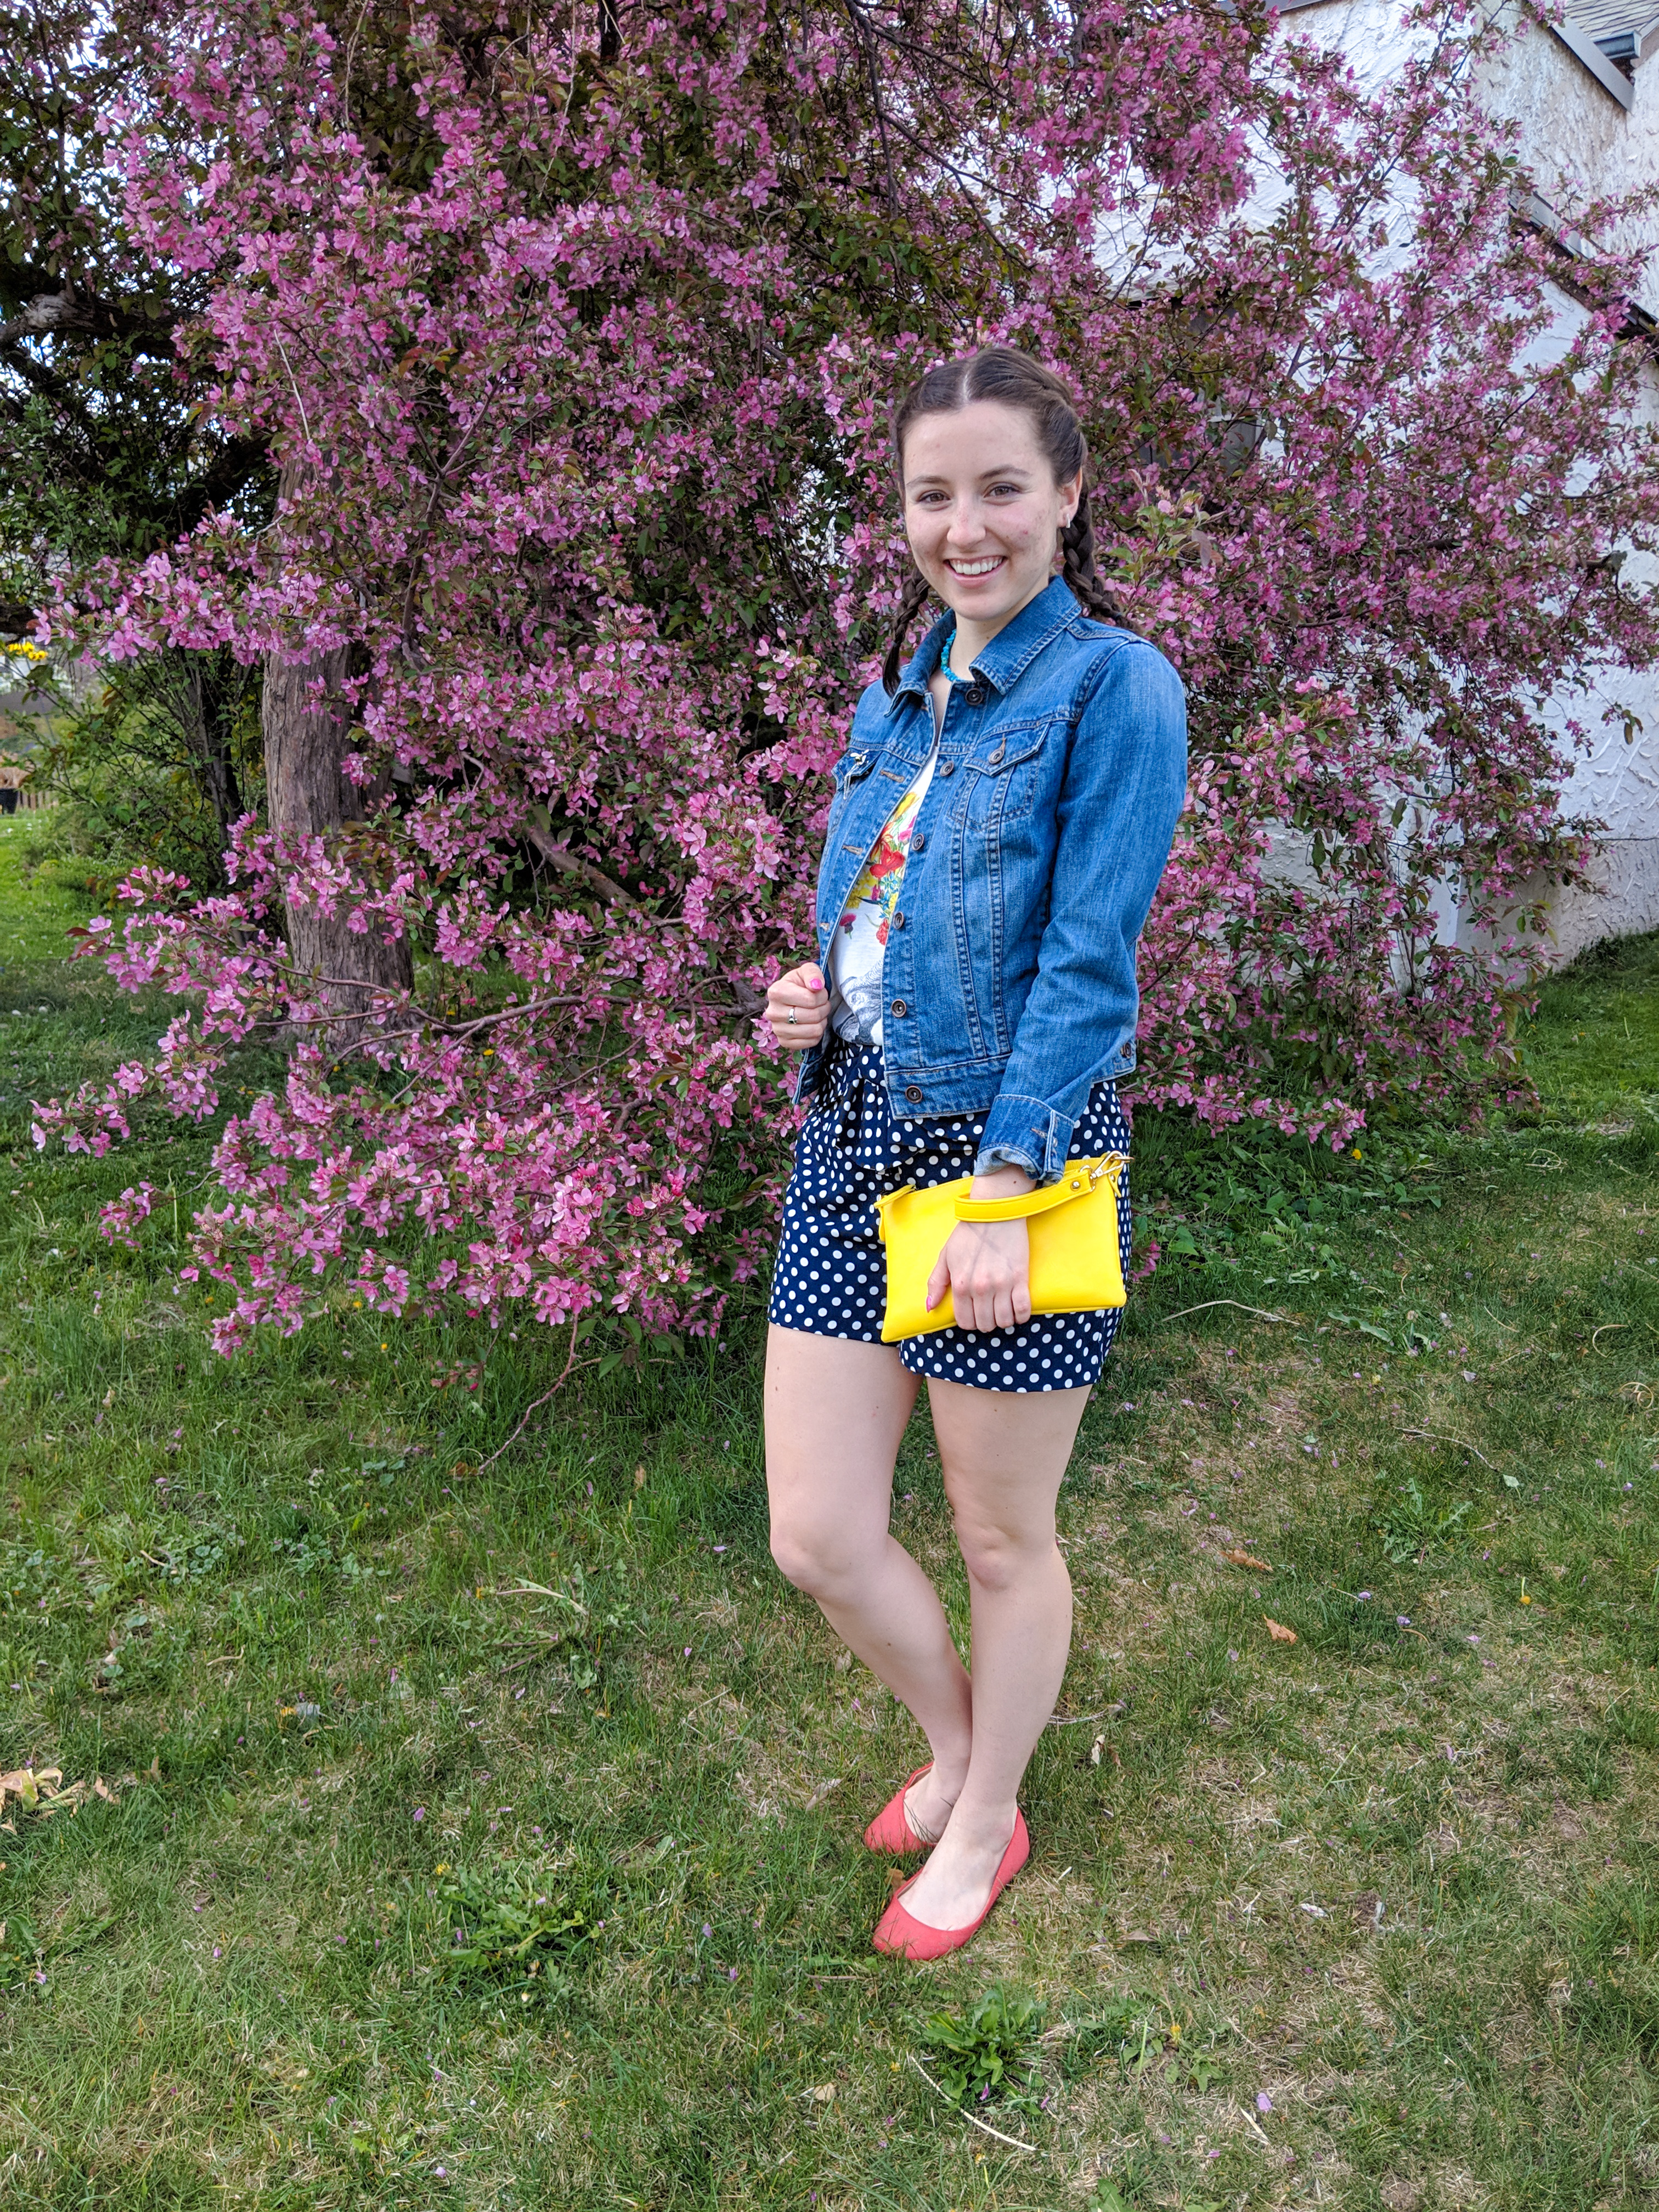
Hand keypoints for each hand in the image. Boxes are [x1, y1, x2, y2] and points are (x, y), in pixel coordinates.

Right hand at [765, 962, 829, 1049]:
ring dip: (822, 1021)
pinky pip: (810, 1043)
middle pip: (813, 1016)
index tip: (820, 993)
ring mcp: (777, 1030)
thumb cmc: (800, 983)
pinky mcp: (784, 1042)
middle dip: (824, 1009)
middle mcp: (772, 1012)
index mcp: (776, 992)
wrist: (792, 998)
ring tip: (817, 1013)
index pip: (811, 1000)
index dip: (822, 996)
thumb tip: (816, 986)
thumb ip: (813, 973)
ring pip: (814, 1031)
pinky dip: (817, 1034)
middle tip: (821, 1004)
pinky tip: (812, 1025)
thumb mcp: (807, 970)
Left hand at [926, 1164, 1034, 1331]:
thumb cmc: (968, 1233)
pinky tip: (1017, 1309)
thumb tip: (929, 1307)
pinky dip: (1021, 1315)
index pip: (964, 1321)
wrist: (994, 1212)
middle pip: (985, 1324)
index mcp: (959, 1284)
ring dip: (1003, 1320)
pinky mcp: (1020, 1278)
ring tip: (1003, 1309)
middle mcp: (979, 1288)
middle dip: (986, 1322)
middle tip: (989, 1311)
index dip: (969, 1322)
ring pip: (1004, 1321)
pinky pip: (1023, 1310)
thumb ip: (936, 1283)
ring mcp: (1001, 1285)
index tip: (974, 1314)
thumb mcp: (945, 1256)